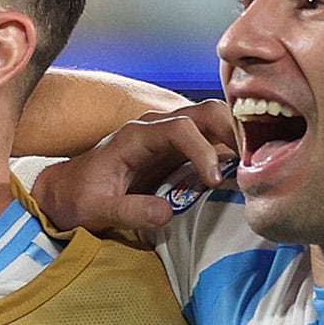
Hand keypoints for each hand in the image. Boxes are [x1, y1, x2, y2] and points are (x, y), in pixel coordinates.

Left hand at [34, 100, 233, 245]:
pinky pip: (212, 140)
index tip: (214, 181)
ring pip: (214, 121)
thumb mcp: (97, 210)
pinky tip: (243, 172)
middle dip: (234, 131)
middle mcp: (156, 128)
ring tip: (255, 168)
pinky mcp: (178, 150)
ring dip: (237, 139)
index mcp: (136, 137)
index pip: (180, 128)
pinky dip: (231, 151)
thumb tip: (167, 212)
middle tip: (252, 164)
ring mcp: (169, 136)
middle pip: (206, 112)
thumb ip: (128, 211)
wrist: (68, 191)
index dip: (202, 150)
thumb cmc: (80, 198)